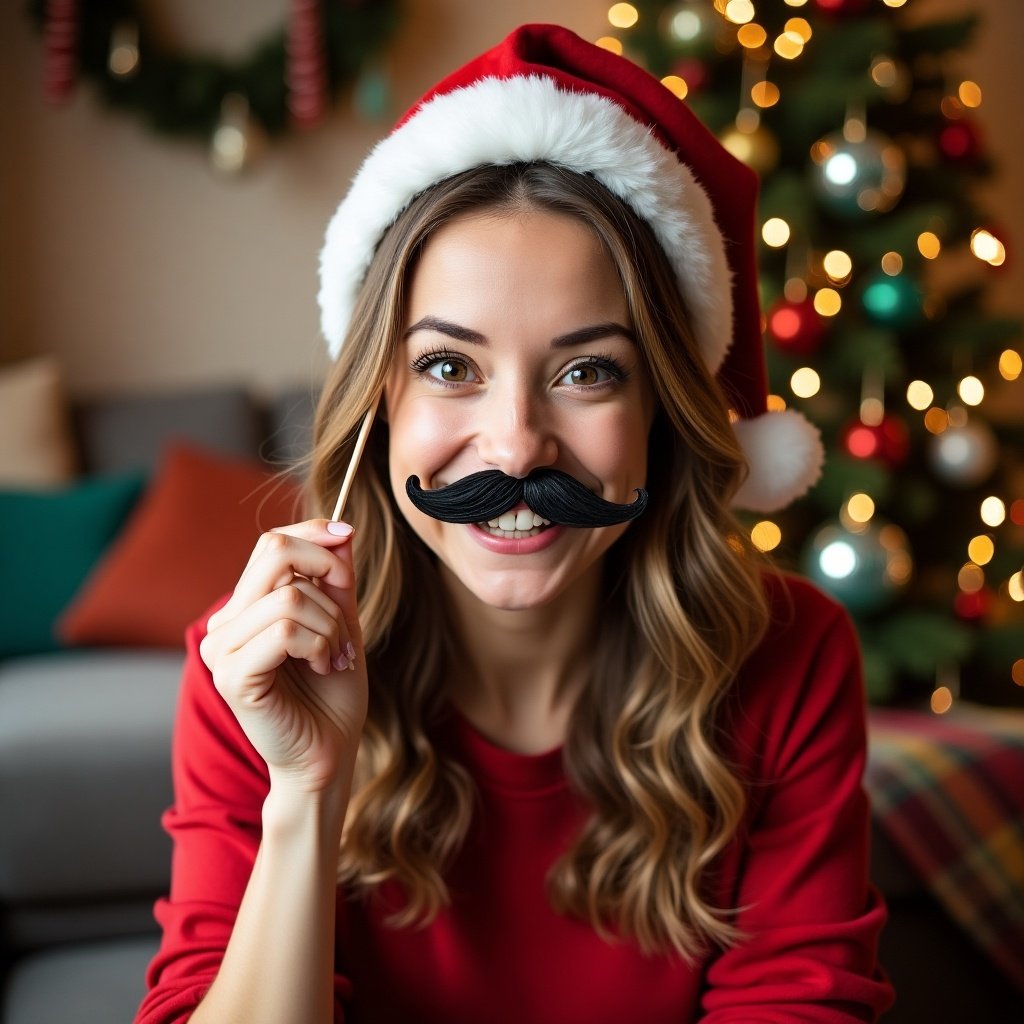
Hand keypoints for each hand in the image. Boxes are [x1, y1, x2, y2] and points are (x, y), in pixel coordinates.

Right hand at [199, 520, 366, 797]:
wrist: (329, 753)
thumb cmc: (333, 693)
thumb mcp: (341, 622)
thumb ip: (335, 579)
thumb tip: (340, 529)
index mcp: (246, 608)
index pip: (272, 544)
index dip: (314, 533)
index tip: (349, 535)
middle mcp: (224, 624)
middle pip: (275, 553)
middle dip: (329, 576)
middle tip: (346, 620)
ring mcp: (221, 650)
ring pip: (289, 596)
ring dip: (331, 624)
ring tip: (335, 654)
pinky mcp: (231, 676)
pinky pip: (285, 631)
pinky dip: (319, 643)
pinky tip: (323, 666)